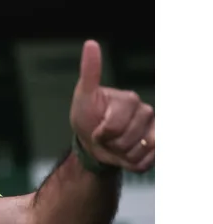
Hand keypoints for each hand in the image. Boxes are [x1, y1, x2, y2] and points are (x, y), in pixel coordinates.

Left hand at [70, 40, 154, 172]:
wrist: (92, 142)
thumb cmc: (87, 117)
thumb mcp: (83, 96)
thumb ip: (90, 72)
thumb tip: (90, 43)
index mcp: (129, 100)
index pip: (114, 126)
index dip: (100, 134)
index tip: (95, 128)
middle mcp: (145, 112)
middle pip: (126, 141)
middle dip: (109, 145)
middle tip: (104, 137)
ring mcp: (152, 129)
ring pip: (136, 153)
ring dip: (119, 155)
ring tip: (114, 145)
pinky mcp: (156, 146)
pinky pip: (146, 162)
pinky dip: (131, 164)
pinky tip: (125, 155)